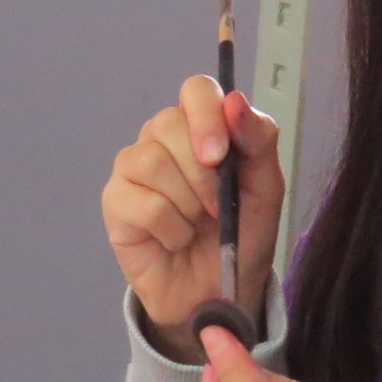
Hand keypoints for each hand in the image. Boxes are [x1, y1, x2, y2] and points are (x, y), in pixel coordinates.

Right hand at [102, 75, 282, 362]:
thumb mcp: (266, 189)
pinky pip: (142, 202)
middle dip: (203, 174)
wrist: (221, 292)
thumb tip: (235, 101)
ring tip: (198, 225)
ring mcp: (133, 168)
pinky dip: (171, 228)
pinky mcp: (115, 202)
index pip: (196, 90)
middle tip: (218, 209)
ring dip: (188, 203)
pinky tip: (176, 240)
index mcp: (202, 126)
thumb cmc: (243, 234)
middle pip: (169, 123)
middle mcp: (162, 138)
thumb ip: (259, 141)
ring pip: (152, 161)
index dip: (207, 116)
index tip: (220, 156)